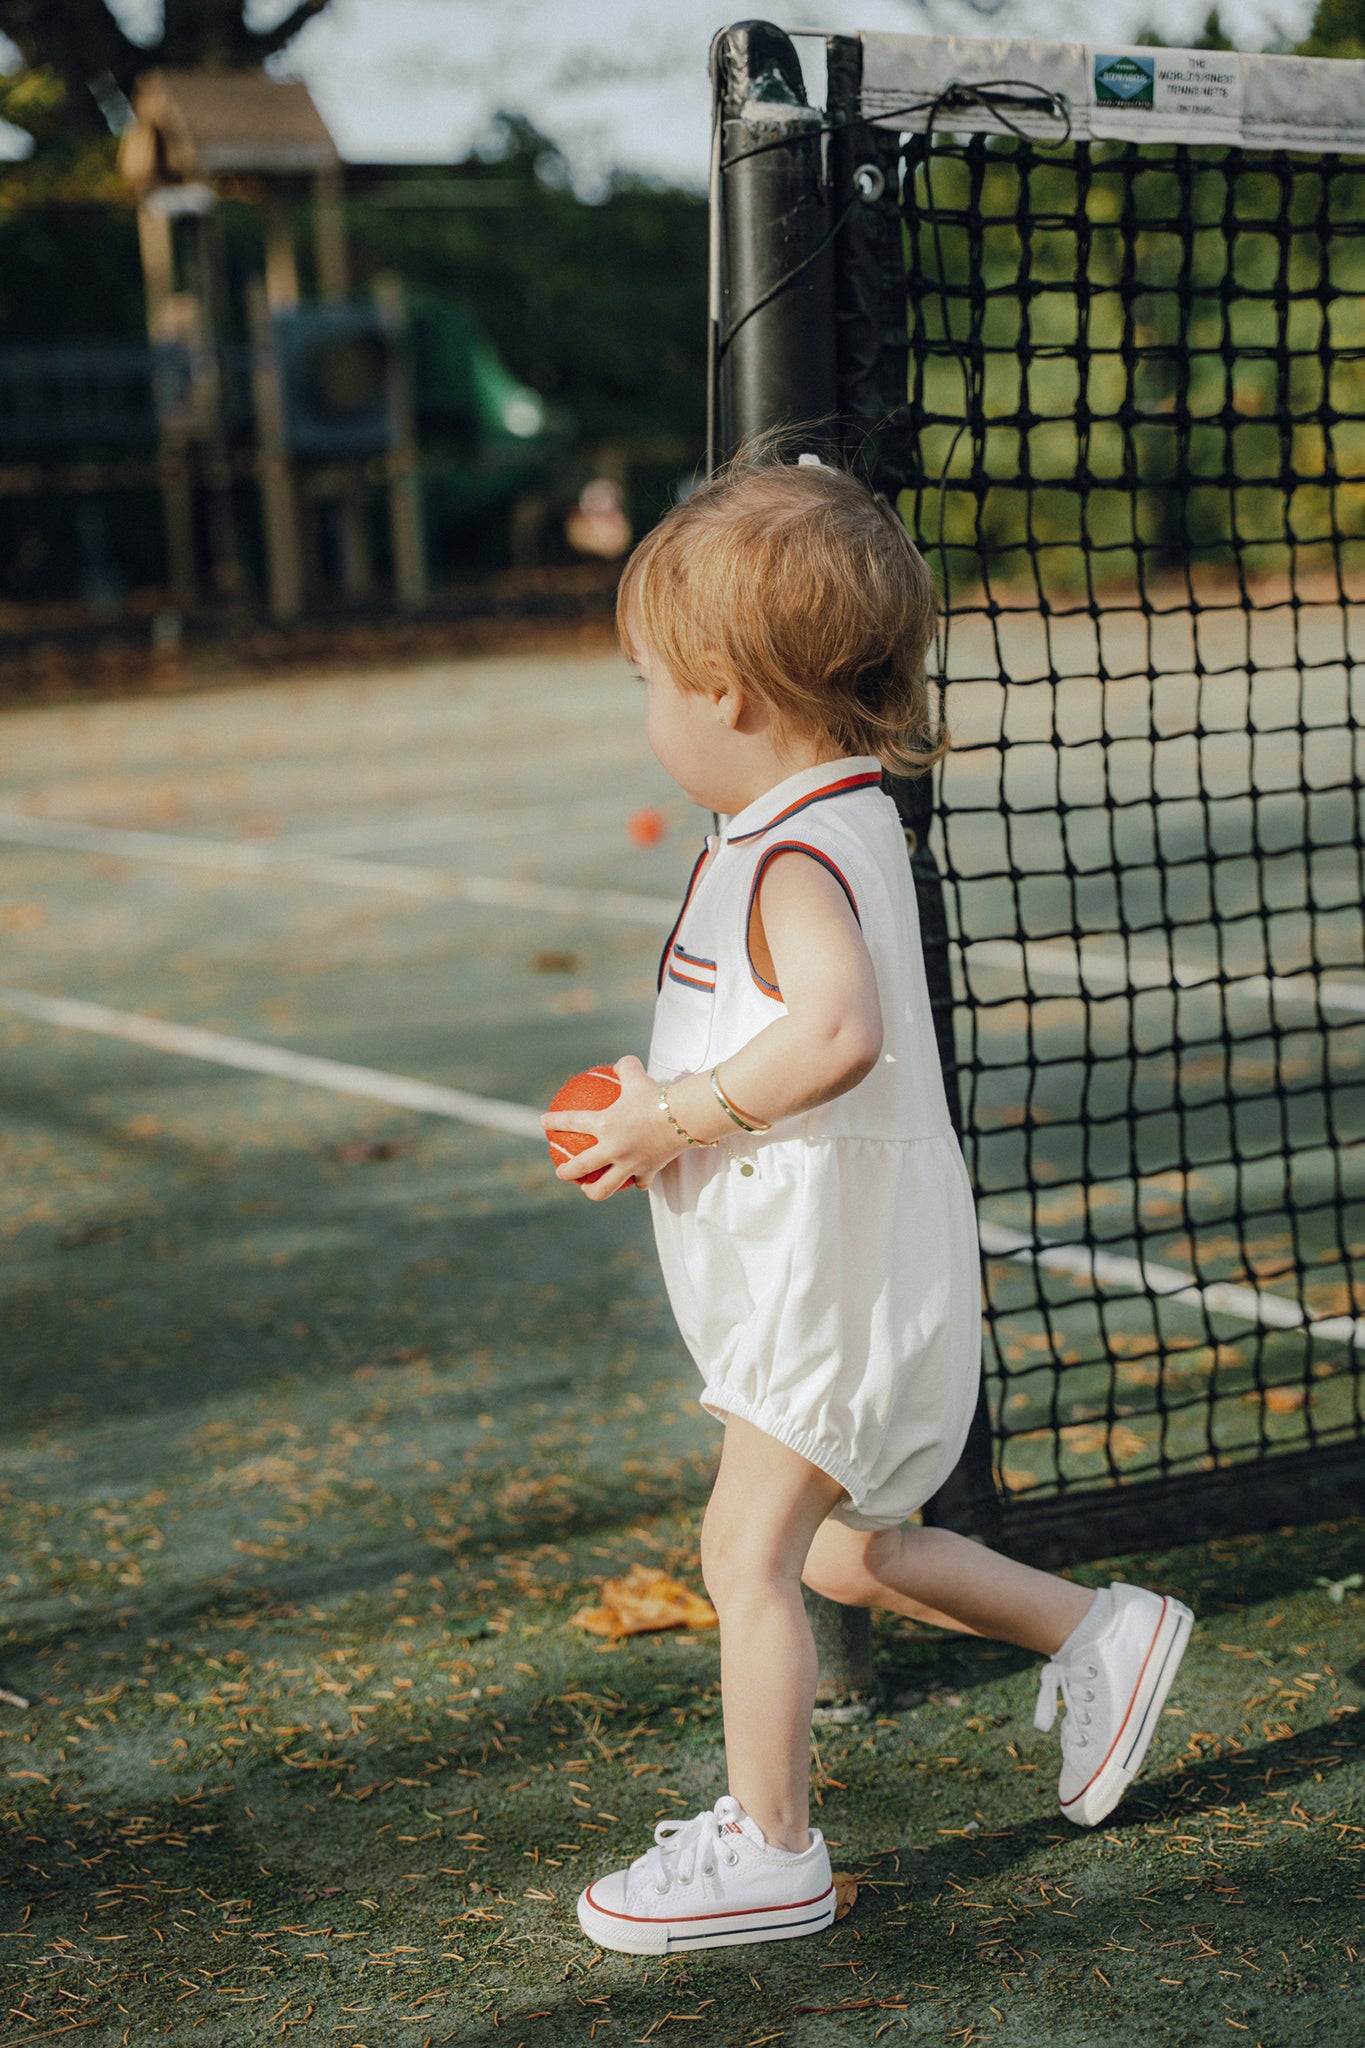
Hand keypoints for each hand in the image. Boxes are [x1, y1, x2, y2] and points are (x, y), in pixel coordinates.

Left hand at [539, 1054, 685, 1199]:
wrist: (685, 1117)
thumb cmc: (658, 1095)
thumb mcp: (638, 1076)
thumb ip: (626, 1068)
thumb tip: (619, 1063)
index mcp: (605, 1124)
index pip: (571, 1122)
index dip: (554, 1122)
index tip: (542, 1124)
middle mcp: (613, 1148)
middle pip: (581, 1167)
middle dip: (566, 1172)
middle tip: (561, 1172)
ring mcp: (629, 1163)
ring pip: (606, 1187)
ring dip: (594, 1190)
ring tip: (589, 1188)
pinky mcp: (647, 1171)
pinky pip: (639, 1182)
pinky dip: (635, 1183)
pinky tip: (633, 1182)